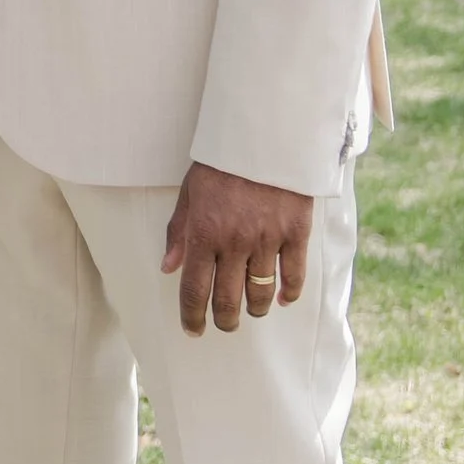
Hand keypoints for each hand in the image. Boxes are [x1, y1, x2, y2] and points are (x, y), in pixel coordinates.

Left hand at [161, 162, 313, 335]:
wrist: (265, 133)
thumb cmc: (222, 161)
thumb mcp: (190, 192)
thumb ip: (179, 232)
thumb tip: (168, 268)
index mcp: (204, 233)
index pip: (195, 290)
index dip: (192, 316)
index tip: (193, 329)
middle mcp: (235, 242)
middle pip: (228, 299)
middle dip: (224, 320)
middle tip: (224, 324)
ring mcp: (267, 239)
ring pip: (260, 293)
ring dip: (253, 309)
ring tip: (250, 311)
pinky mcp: (295, 233)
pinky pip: (293, 276)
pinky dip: (288, 294)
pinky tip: (281, 299)